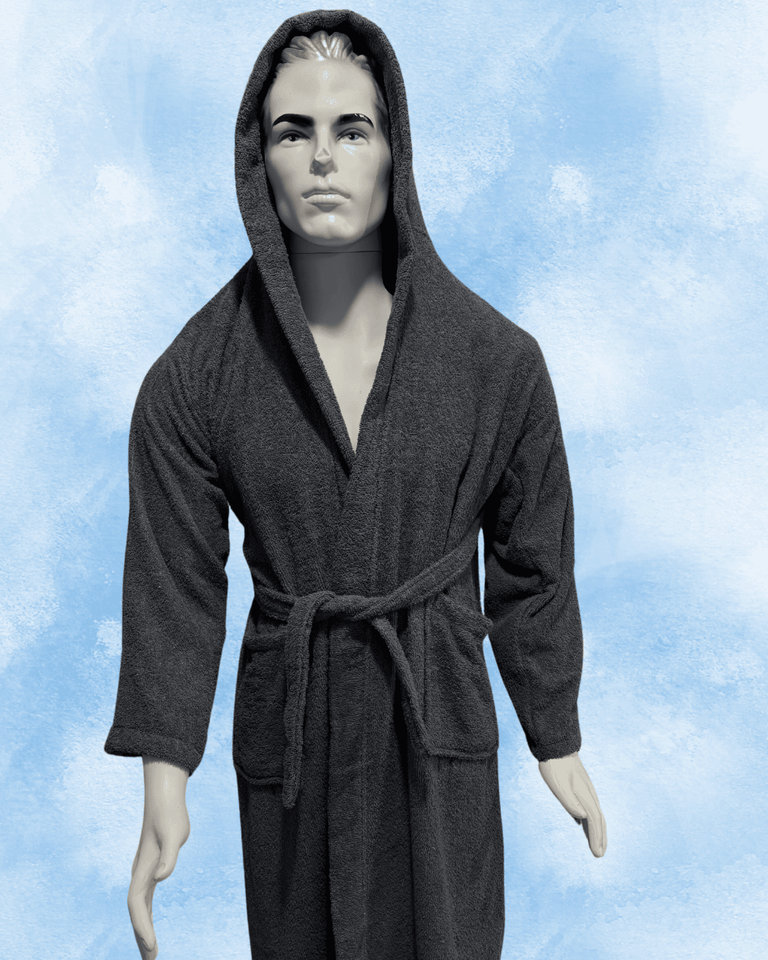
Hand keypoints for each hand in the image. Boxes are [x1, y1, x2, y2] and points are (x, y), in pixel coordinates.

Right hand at [128, 759, 190, 958]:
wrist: (164, 797)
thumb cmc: (171, 815)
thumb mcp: (175, 834)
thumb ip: (169, 856)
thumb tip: (161, 878)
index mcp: (144, 868)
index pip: (138, 905)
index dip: (142, 926)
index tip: (151, 946)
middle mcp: (140, 873)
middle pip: (136, 912)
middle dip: (141, 937)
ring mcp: (143, 871)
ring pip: (139, 908)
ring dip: (142, 930)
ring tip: (149, 952)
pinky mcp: (150, 868)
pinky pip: (144, 900)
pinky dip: (144, 916)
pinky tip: (148, 927)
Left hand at [538, 752, 606, 856]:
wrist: (557, 745)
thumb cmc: (555, 766)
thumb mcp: (559, 785)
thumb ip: (570, 802)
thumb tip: (582, 817)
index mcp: (585, 796)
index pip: (594, 822)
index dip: (596, 838)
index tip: (597, 854)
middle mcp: (590, 794)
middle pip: (599, 820)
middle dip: (600, 837)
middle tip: (599, 854)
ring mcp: (586, 790)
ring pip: (595, 814)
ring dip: (597, 830)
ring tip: (596, 843)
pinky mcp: (581, 787)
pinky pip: (589, 807)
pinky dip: (590, 819)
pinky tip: (583, 822)